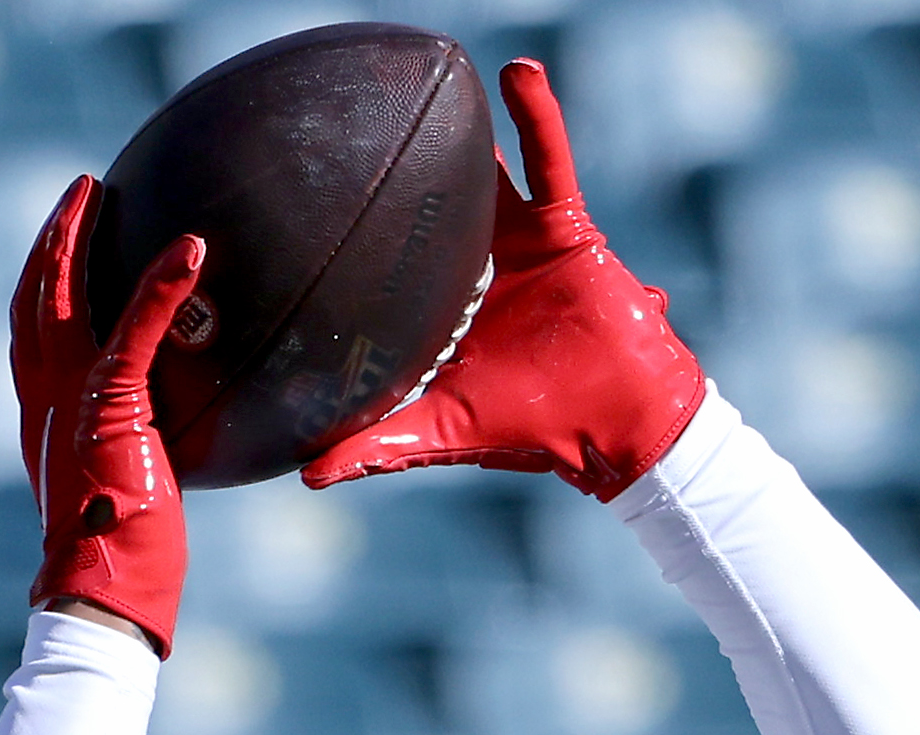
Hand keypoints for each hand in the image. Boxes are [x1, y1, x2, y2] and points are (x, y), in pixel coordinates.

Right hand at [11, 176, 204, 655]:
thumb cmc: (119, 562)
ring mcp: (70, 401)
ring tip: (97, 192)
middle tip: (78, 194)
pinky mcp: (108, 406)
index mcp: (42, 423)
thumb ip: (131, 455)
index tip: (58, 247)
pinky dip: (159, 285)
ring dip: (76, 237)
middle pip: (31, 298)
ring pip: (62, 296)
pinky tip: (191, 250)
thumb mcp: (123, 493)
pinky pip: (133, 329)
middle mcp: (43, 403)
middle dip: (49, 240)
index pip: (30, 336)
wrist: (99, 594)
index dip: (39, 283)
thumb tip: (162, 452)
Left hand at [298, 59, 704, 501]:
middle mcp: (476, 265)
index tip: (310, 199)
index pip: (392, 260)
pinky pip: (550, 162)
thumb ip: (377, 447)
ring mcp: (519, 240)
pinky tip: (517, 73)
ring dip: (464, 124)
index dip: (359, 233)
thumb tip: (306, 475)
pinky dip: (538, 116)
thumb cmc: (531, 430)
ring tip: (432, 73)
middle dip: (404, 165)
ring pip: (485, 171)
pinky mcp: (564, 225)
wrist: (613, 424)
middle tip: (358, 115)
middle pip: (430, 204)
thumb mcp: (441, 432)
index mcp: (442, 305)